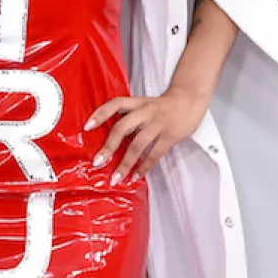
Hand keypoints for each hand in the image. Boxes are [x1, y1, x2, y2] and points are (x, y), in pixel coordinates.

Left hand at [85, 85, 209, 181]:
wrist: (190, 99)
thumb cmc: (165, 105)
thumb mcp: (145, 105)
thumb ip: (131, 118)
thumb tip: (112, 139)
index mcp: (137, 103)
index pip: (115, 104)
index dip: (100, 114)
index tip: (87, 127)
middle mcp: (145, 112)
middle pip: (122, 128)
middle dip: (109, 147)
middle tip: (98, 162)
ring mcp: (158, 123)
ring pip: (138, 144)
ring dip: (125, 163)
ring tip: (117, 178)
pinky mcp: (170, 135)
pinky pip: (154, 153)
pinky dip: (144, 167)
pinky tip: (136, 176)